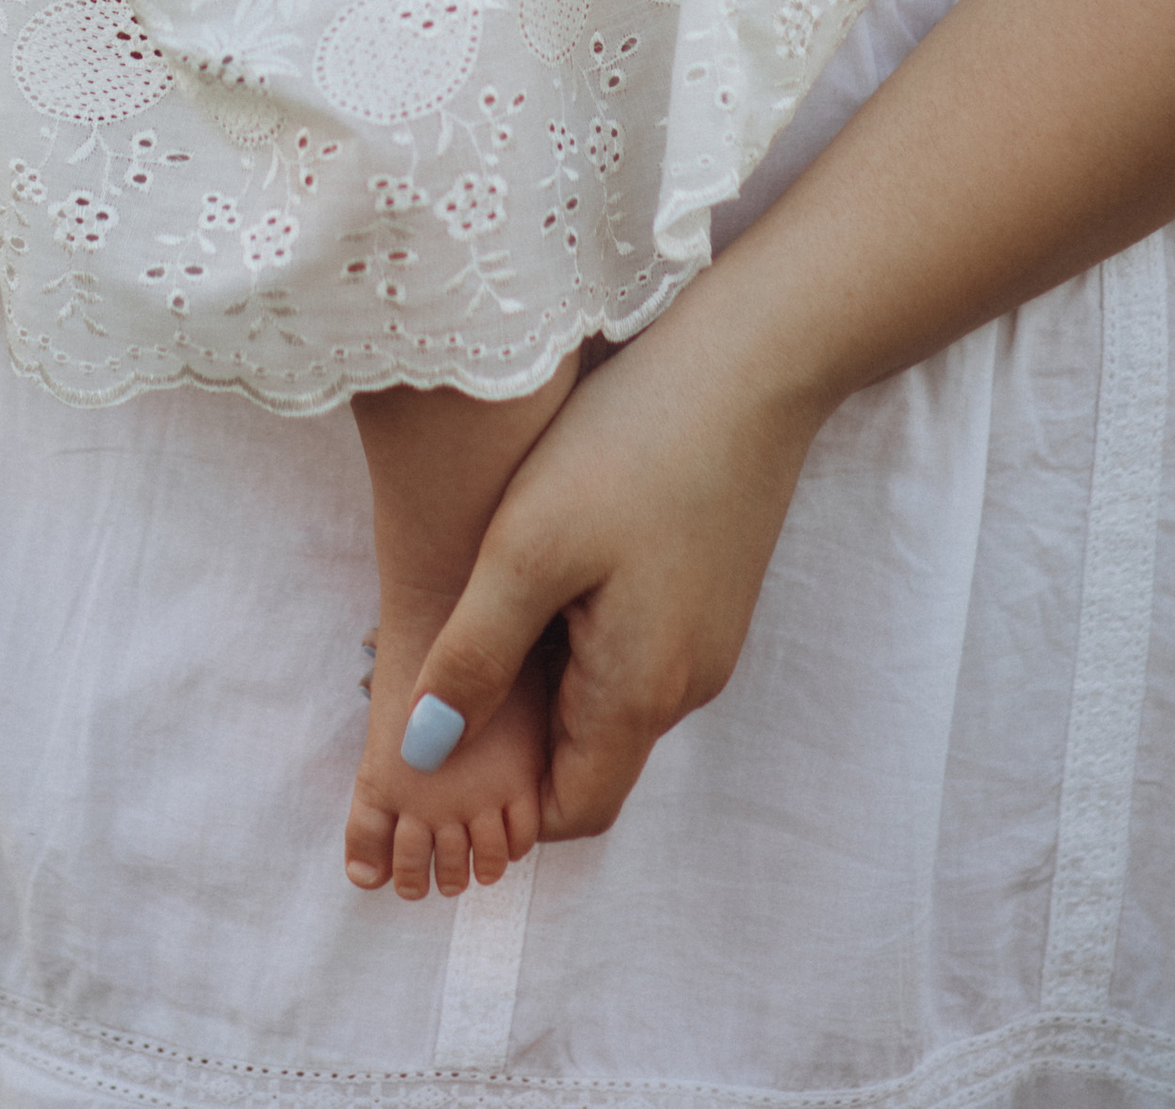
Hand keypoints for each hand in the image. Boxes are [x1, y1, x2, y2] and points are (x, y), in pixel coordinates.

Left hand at [401, 259, 826, 840]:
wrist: (751, 362)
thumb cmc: (631, 445)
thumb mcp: (527, 547)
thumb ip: (475, 655)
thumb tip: (423, 749)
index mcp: (642, 693)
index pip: (571, 813)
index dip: (504, 799)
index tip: (444, 742)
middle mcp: (687, 683)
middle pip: (591, 757)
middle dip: (520, 735)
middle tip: (451, 662)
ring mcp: (707, 637)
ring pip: (611, 698)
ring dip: (550, 675)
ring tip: (491, 601)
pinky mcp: (710, 590)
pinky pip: (637, 648)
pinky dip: (584, 634)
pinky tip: (550, 562)